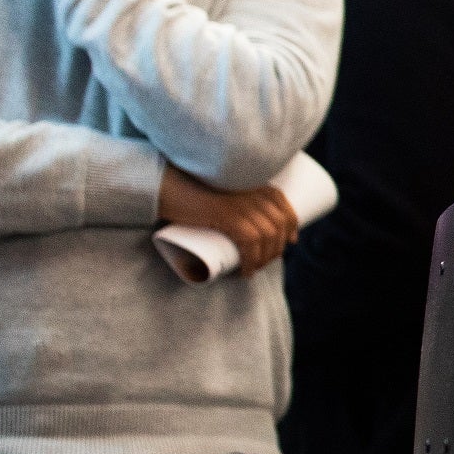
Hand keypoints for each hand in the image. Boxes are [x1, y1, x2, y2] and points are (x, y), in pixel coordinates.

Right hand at [159, 165, 298, 274]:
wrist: (162, 183)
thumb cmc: (187, 187)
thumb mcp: (218, 189)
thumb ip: (231, 196)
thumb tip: (238, 217)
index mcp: (255, 181)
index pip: (284, 207)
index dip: (291, 227)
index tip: (289, 242)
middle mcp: (253, 190)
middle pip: (279, 226)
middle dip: (276, 249)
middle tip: (261, 262)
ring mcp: (242, 201)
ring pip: (267, 237)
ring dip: (263, 259)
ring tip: (251, 270)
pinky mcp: (227, 214)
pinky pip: (250, 242)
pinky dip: (251, 260)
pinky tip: (245, 272)